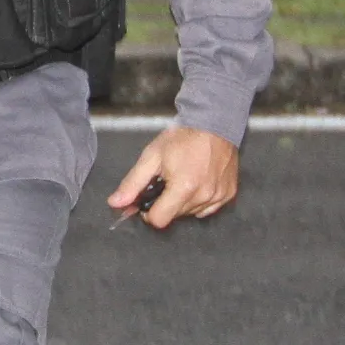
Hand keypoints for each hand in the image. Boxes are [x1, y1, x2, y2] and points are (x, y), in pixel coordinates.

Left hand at [108, 123, 240, 229]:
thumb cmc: (181, 138)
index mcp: (184, 188)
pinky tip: (196, 183)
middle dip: (164, 204)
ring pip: (190, 214)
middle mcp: (204, 196)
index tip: (146, 199)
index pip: (159, 220)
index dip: (147, 212)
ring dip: (181, 202)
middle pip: (174, 216)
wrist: (214, 124)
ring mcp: (219, 197)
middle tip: (164, 182)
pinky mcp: (229, 194)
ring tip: (182, 179)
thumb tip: (115, 203)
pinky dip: (198, 201)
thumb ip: (132, 183)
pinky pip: (207, 209)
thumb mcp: (151, 157)